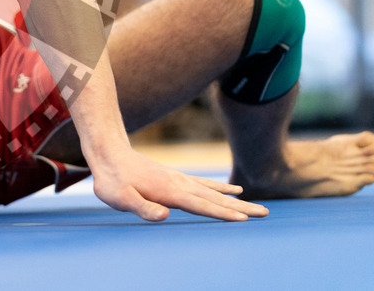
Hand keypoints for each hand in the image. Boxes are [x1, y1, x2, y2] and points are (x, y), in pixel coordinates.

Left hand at [90, 148, 269, 221]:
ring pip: (215, 191)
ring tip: (259, 207)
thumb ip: (142, 207)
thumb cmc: (111, 180)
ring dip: (237, 200)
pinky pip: (205, 184)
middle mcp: (180, 184)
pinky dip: (222, 187)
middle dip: (240, 208)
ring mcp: (180, 179)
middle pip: (215, 198)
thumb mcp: (119, 198)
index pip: (201, 205)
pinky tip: (234, 189)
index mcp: (169, 192)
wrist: (108, 153)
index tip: (243, 219)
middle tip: (265, 214)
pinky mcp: (176, 177)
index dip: (221, 213)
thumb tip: (165, 215)